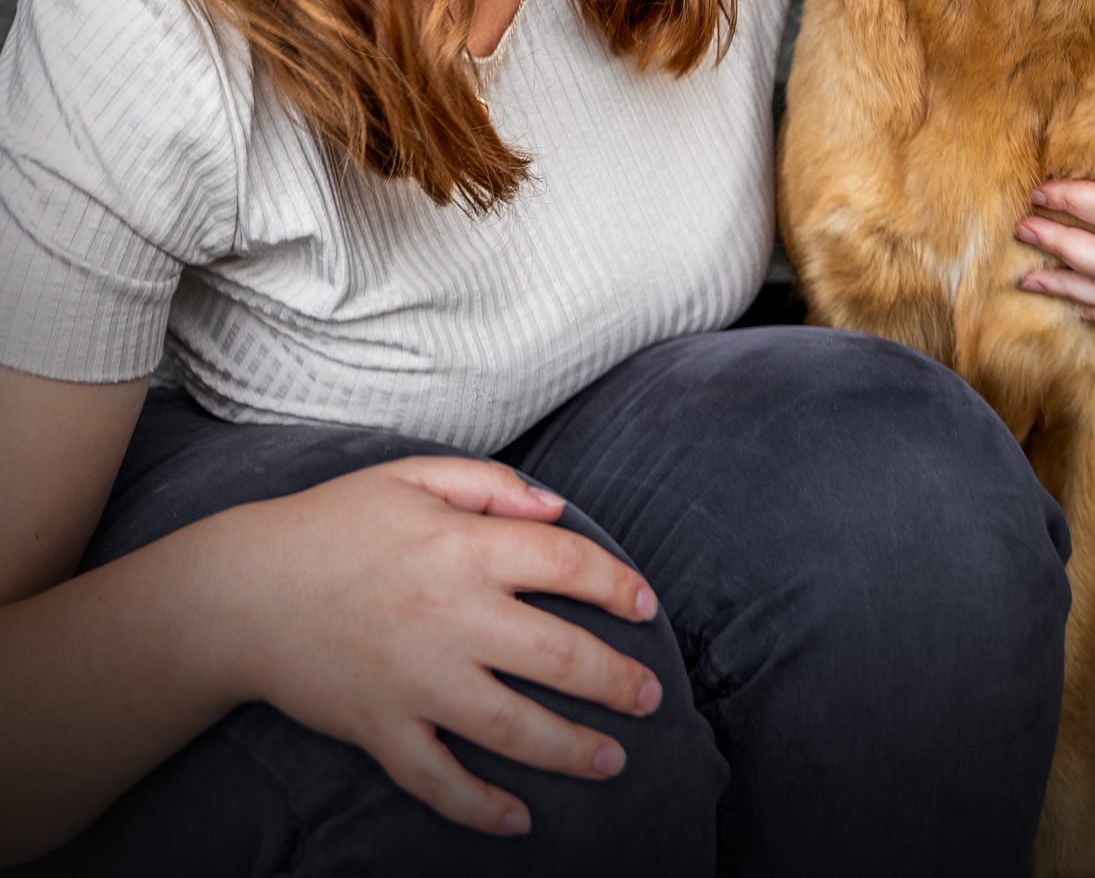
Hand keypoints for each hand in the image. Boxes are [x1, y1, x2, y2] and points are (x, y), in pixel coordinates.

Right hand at [210, 457, 662, 837]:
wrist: (243, 590)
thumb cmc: (331, 524)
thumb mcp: (411, 475)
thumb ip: (491, 486)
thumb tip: (557, 507)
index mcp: (464, 548)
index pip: (567, 564)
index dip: (616, 584)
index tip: (644, 604)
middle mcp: (453, 618)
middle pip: (560, 656)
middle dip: (617, 681)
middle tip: (650, 696)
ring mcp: (418, 681)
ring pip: (514, 727)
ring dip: (572, 749)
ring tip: (613, 760)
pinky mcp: (382, 729)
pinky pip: (439, 781)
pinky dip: (480, 808)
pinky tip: (518, 819)